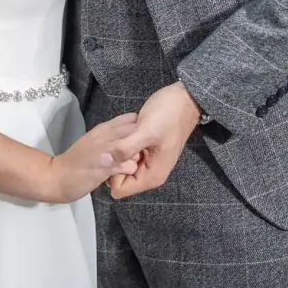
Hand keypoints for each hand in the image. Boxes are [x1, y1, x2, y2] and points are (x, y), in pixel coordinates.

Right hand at [42, 113, 142, 202]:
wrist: (56, 177)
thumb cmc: (76, 161)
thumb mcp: (93, 142)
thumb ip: (109, 137)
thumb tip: (128, 135)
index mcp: (102, 129)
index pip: (130, 119)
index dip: (139, 128)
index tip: (139, 139)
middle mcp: (106, 136)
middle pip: (136, 130)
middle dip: (142, 141)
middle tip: (137, 154)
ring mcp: (106, 151)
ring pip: (135, 148)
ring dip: (136, 158)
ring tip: (128, 166)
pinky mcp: (106, 167)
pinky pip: (129, 166)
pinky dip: (129, 171)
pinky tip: (121, 175)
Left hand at [108, 82, 201, 199]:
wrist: (184, 99)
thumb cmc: (168, 116)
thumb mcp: (146, 131)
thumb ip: (125, 148)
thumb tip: (103, 161)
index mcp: (151, 176)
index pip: (119, 189)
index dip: (112, 172)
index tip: (114, 153)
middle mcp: (149, 173)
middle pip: (119, 177)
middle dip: (114, 160)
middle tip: (120, 139)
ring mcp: (147, 161)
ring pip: (121, 163)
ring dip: (119, 150)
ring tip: (126, 132)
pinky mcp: (145, 150)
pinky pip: (126, 152)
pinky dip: (123, 143)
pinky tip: (128, 129)